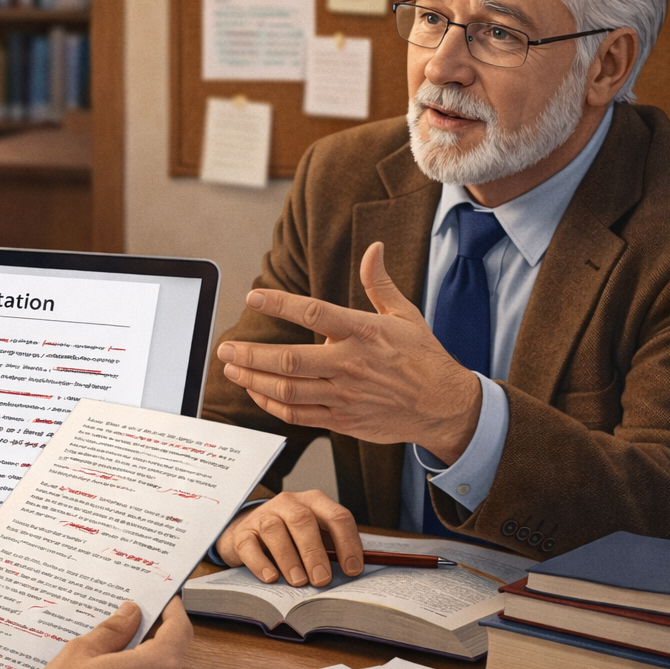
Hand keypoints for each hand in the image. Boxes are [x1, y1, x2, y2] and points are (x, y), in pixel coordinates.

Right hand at [216, 489, 363, 585]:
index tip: (352, 570)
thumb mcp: (315, 537)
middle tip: (322, 580)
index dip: (348, 543)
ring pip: (275, 531)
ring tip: (299, 582)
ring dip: (289, 559)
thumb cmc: (291, 538)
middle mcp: (288, 503)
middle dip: (314, 552)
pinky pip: (249, 545)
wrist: (250, 532)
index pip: (337, 516)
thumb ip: (333, 549)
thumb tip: (351, 574)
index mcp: (314, 502)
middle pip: (302, 521)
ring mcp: (263, 516)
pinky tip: (271, 578)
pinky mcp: (242, 532)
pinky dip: (261, 563)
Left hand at [217, 241, 480, 462]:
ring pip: (287, 390)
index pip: (314, 313)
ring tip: (231, 370)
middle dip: (250, 354)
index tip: (254, 296)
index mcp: (364, 333)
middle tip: (225, 349)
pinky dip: (272, 405)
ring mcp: (344, 395)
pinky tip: (257, 393)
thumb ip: (379, 283)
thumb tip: (374, 248)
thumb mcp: (406, 314)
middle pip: (288, 360)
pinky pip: (298, 414)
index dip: (280, 304)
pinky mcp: (342, 419)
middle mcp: (349, 364)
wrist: (444, 407)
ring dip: (253, 381)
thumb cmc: (423, 358)